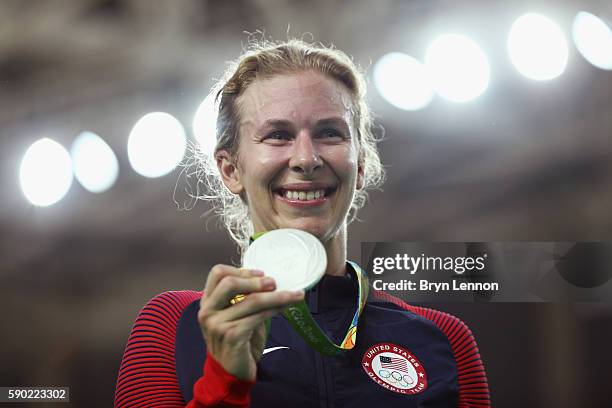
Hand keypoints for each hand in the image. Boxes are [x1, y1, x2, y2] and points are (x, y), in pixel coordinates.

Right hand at [198, 264, 303, 380]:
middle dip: (256, 281)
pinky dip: (274, 310)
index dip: (241, 271)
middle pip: (230, 283)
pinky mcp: (231, 336)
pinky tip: (284, 309)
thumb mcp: (239, 315)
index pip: (217, 273)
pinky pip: (258, 316)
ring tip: (294, 295)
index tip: (261, 273)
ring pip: (251, 301)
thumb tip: (271, 282)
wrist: (232, 372)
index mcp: (208, 302)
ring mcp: (217, 324)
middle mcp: (208, 311)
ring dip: (276, 296)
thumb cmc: (238, 341)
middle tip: (275, 283)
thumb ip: (247, 298)